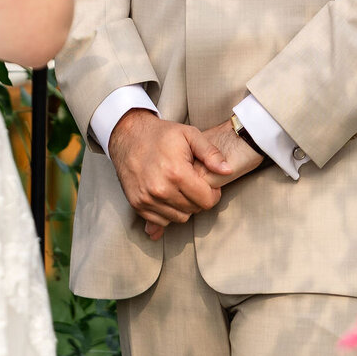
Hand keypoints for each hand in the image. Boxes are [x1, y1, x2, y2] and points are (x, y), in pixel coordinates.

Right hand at [140, 119, 264, 238]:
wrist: (128, 136)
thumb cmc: (161, 135)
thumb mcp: (189, 134)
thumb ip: (211, 153)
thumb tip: (228, 170)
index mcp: (176, 172)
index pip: (207, 200)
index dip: (212, 193)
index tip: (207, 183)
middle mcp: (160, 189)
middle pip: (194, 210)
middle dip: (198, 198)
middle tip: (193, 182)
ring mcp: (147, 199)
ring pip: (179, 218)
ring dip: (184, 206)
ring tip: (179, 186)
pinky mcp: (137, 204)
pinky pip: (162, 220)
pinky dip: (168, 211)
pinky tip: (167, 194)